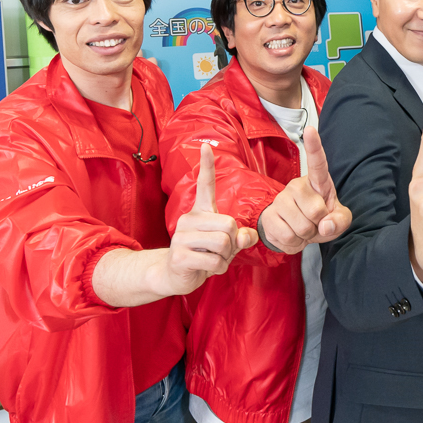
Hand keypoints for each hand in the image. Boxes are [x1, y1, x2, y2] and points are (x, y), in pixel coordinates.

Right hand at [162, 144, 255, 293]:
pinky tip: (206, 268)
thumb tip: (246, 236)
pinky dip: (218, 268)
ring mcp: (181, 236)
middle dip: (232, 244)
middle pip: (229, 225)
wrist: (176, 275)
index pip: (205, 185)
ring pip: (223, 243)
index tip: (206, 147)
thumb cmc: (204, 256)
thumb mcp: (228, 245)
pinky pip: (214, 261)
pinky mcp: (179, 255)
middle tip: (219, 251)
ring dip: (225, 257)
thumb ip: (241, 237)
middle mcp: (189, 219)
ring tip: (211, 259)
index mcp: (201, 211)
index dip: (207, 166)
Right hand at [260, 125, 352, 252]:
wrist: (294, 232)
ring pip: (301, 227)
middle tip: (314, 224)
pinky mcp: (269, 216)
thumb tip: (326, 225)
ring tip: (304, 230)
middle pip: (316, 211)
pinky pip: (287, 237)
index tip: (310, 129)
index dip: (314, 146)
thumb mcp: (338, 220)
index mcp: (318, 182)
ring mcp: (281, 200)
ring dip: (306, 236)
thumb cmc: (320, 219)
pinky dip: (294, 243)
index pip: (317, 162)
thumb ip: (340, 221)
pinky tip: (293, 236)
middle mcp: (296, 186)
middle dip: (319, 226)